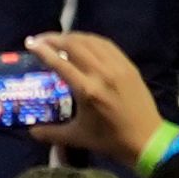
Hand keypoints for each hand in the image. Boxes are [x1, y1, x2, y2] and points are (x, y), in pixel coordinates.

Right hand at [30, 32, 169, 161]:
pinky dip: (91, 40)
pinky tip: (84, 42)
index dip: (42, 50)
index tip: (30, 43)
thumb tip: (31, 132)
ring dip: (72, 37)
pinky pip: (107, 45)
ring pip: (91, 41)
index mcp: (87, 90)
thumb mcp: (78, 137)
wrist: (148, 140)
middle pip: (74, 45)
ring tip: (60, 39)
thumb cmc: (111, 139)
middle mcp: (102, 74)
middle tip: (41, 40)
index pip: (59, 63)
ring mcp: (118, 68)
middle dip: (54, 38)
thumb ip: (51, 133)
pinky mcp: (129, 67)